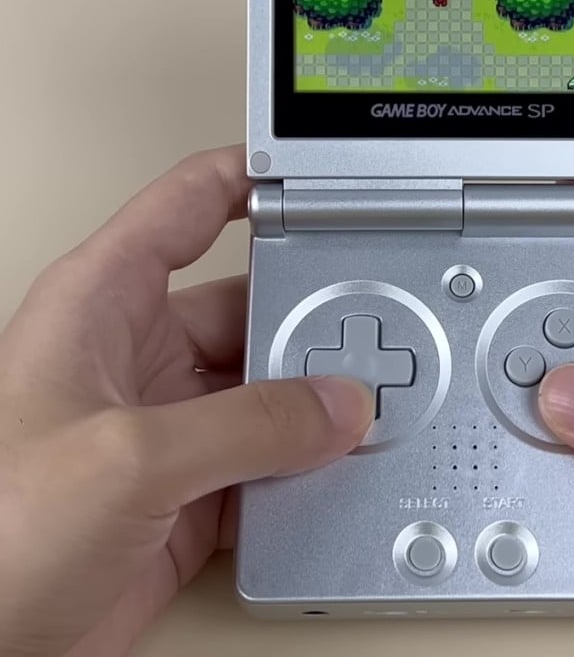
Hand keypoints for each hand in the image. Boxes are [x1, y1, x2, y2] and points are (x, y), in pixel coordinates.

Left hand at [0, 147, 373, 656]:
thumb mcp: (128, 458)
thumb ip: (248, 425)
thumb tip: (338, 407)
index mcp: (101, 306)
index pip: (188, 207)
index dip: (254, 179)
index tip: (323, 177)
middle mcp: (137, 359)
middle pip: (251, 307)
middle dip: (313, 323)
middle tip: (371, 334)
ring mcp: (166, 430)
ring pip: (269, 394)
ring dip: (315, 409)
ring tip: (363, 414)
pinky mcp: (187, 496)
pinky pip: (270, 465)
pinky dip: (307, 472)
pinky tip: (333, 474)